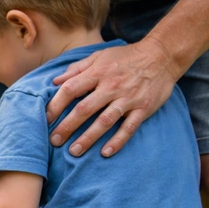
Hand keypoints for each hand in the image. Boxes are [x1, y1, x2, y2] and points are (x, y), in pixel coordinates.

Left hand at [46, 38, 178, 157]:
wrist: (163, 54)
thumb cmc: (126, 57)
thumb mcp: (100, 56)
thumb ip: (77, 69)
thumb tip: (55, 81)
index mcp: (98, 73)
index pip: (71, 89)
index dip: (56, 105)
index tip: (45, 119)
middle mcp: (112, 86)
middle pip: (85, 109)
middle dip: (67, 126)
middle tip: (54, 141)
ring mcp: (128, 98)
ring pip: (105, 121)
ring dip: (88, 138)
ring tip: (74, 151)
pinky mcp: (143, 108)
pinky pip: (129, 127)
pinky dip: (117, 141)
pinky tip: (105, 153)